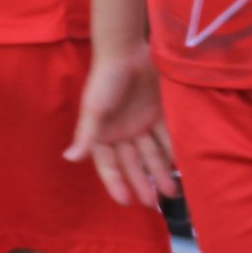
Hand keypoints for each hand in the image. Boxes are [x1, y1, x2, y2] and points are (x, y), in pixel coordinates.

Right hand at [65, 45, 178, 207]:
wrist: (126, 49)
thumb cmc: (105, 80)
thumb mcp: (94, 109)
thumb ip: (86, 136)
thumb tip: (70, 159)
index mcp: (103, 135)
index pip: (109, 166)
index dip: (117, 184)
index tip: (127, 202)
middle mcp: (122, 133)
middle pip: (133, 164)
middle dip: (142, 183)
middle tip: (153, 203)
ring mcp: (141, 124)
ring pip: (151, 154)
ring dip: (160, 172)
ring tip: (171, 191)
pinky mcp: (158, 113)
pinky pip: (166, 136)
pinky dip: (172, 150)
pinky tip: (180, 166)